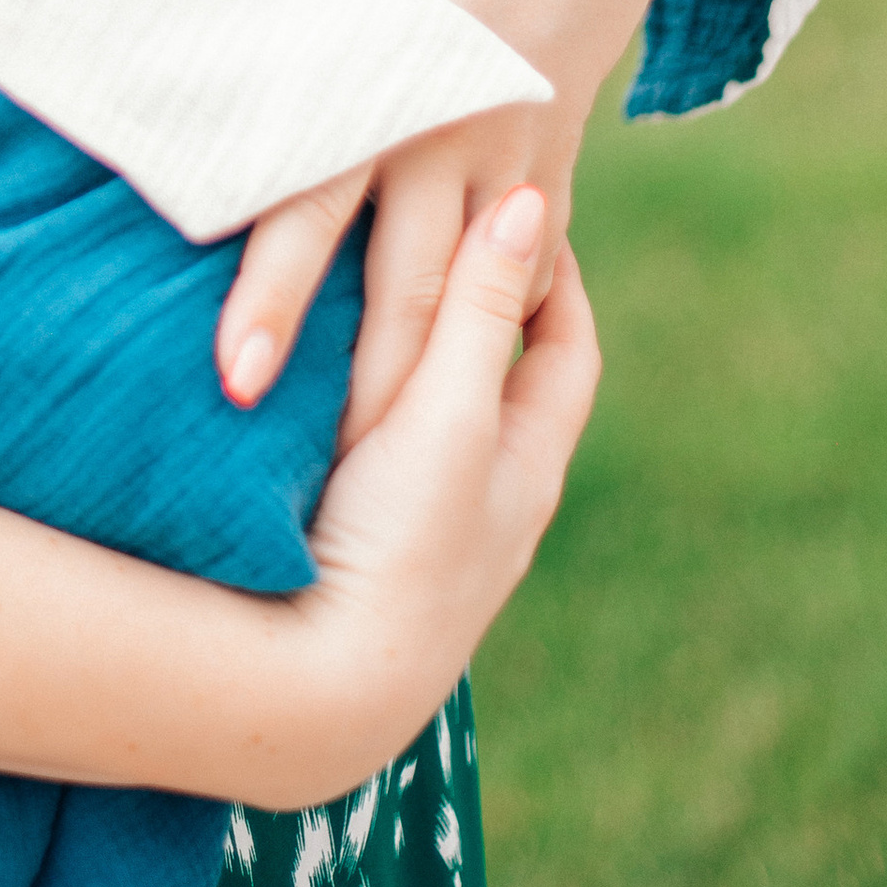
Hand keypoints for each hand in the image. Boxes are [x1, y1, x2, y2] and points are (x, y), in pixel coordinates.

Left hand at [213, 0, 707, 439]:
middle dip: (350, 387)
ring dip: (419, 384)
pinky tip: (456, 400)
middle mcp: (454, 128)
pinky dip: (492, 333)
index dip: (273, 293)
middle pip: (400, 288)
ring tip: (370, 470)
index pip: (313, 200)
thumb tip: (181, 27)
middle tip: (304, 480)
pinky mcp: (555, 153)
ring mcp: (515, 150)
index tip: (235, 379)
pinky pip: (527, 269)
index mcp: (389, 63)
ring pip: (465, 298)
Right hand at [252, 188, 601, 804]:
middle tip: (454, 236)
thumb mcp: (449, 412)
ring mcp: (431, 540)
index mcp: (529, 465)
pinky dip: (373, 417)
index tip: (523, 207)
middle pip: (510, 388)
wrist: (320, 685)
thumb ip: (480, 309)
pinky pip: (387, 467)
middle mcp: (492, 506)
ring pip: (445, 432)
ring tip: (382, 298)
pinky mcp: (368, 558)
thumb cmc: (400, 542)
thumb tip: (527, 201)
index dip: (552, 275)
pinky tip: (325, 394)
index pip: (566, 348)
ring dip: (425, 365)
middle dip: (491, 313)